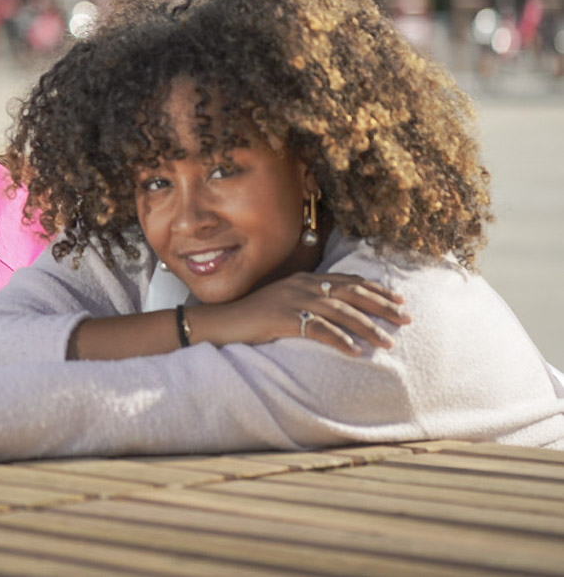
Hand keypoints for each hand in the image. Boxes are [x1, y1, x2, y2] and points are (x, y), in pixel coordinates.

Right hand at [192, 272, 410, 354]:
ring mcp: (293, 300)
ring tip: (388, 342)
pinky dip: (340, 340)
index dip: (377, 289)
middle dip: (383, 306)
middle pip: (351, 293)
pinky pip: (319, 330)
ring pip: (341, 312)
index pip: (348, 281)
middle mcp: (302, 285)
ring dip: (368, 328)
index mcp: (305, 278)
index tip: (400, 299)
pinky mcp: (284, 318)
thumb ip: (310, 300)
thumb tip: (339, 311)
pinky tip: (356, 352)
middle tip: (407, 318)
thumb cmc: (255, 315)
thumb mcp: (286, 301)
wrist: (223, 321)